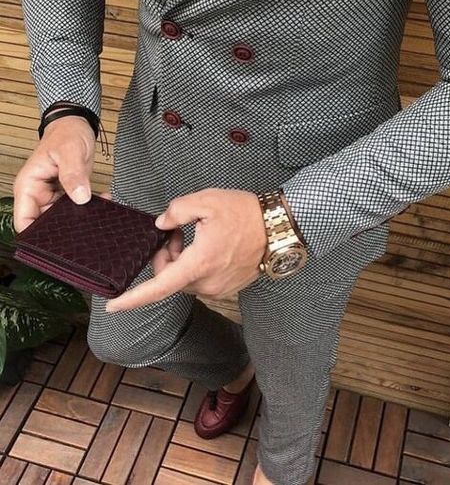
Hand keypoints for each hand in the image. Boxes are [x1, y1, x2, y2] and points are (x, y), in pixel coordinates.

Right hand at [12, 115, 103, 232]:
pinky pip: (76, 208)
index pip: (24, 222)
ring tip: (96, 215)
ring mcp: (53, 195)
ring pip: (62, 219)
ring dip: (79, 218)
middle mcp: (38, 194)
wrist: (76, 124)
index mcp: (28, 186)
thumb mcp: (69, 150)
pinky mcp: (67, 194)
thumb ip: (73, 174)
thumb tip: (80, 197)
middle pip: (44, 225)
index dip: (36, 236)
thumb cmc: (66, 133)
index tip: (56, 241)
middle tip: (84, 229)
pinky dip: (89, 208)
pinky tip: (103, 202)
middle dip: (63, 229)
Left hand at [105, 187, 267, 311]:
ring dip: (181, 260)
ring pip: (185, 279)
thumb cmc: (246, 214)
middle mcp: (207, 283)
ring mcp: (218, 288)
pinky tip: (208, 244)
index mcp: (199, 264)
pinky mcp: (227, 287)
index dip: (133, 298)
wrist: (280, 227)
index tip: (112, 305)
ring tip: (196, 235)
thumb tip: (161, 224)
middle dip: (164, 257)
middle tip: (174, 232)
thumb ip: (178, 210)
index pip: (159, 287)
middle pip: (170, 278)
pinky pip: (200, 280)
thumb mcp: (208, 201)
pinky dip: (195, 265)